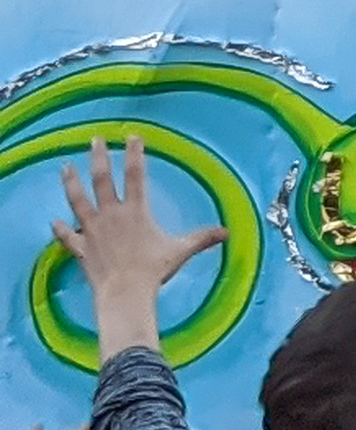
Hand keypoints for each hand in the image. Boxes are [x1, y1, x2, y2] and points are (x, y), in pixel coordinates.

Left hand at [52, 138, 225, 363]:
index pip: (136, 175)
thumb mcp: (181, 251)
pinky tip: (53, 221)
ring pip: (78, 201)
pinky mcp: (81, 248)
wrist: (124, 293)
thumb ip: (202, 238)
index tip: (133, 136)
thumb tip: (227, 232)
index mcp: (136, 211)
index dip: (135, 153)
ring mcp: (93, 230)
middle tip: (95, 140)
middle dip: (99, 157)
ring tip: (66, 167)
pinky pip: (68, 236)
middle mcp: (111, 215)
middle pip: (102, 180)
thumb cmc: (153, 270)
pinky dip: (60, 229)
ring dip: (71, 183)